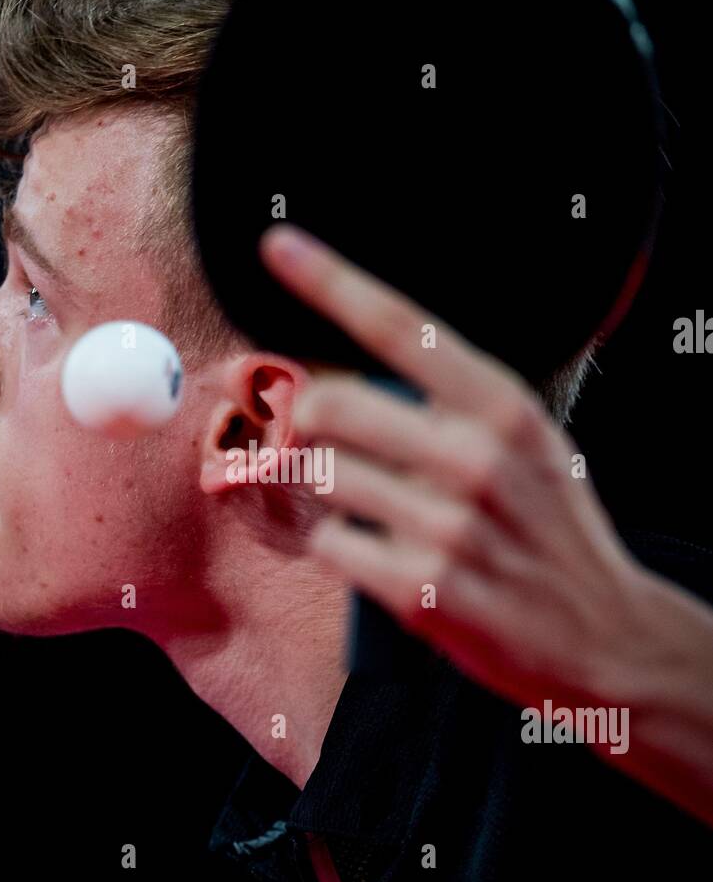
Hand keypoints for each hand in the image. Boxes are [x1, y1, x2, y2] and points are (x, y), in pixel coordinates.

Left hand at [257, 223, 662, 723]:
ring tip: (348, 502)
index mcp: (503, 407)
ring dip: (313, 489)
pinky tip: (365, 551)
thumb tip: (345, 383)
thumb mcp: (530, 447)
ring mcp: (448, 527)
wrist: (603, 637)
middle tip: (305, 438)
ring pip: (320, 476)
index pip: (402, 327)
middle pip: (330, 406)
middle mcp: (477, 458)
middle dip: (299, 421)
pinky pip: (330, 545)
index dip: (331, 280)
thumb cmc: (550, 532)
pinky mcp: (422, 591)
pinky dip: (332, 546)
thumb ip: (453, 409)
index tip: (278, 244)